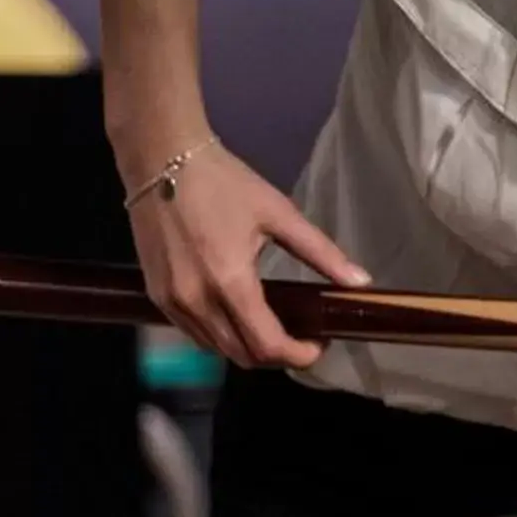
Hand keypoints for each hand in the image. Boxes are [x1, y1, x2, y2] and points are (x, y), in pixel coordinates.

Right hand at [125, 137, 370, 367]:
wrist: (160, 161)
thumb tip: (360, 282)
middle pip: (240, 356)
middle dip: (277, 354)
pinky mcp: (156, 296)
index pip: (265, 344)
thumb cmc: (224, 183)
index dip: (298, 356)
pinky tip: (241, 314)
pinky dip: (220, 334)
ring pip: (215, 349)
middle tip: (304, 335)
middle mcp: (196, 302)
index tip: (321, 344)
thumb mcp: (279, 214)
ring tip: (277, 325)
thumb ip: (321, 253)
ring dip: (247, 347)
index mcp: (230, 282)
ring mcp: (170, 303)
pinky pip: (193, 332)